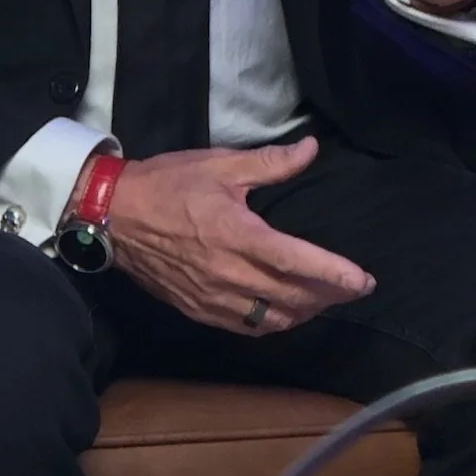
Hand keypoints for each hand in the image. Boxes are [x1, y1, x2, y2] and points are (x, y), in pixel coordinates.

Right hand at [109, 135, 374, 334]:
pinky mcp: (197, 309)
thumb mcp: (220, 164)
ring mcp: (211, 296)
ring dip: (303, 313)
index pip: (297, 261)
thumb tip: (311, 149)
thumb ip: (270, 163)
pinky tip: (283, 312)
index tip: (363, 280)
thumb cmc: (168, 184)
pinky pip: (244, 327)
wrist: (113, 215)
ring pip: (271, 319)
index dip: (334, 273)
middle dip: (329, 296)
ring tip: (323, 299)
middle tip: (352, 287)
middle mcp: (228, 272)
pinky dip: (272, 323)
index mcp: (237, 234)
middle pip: (292, 296)